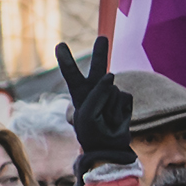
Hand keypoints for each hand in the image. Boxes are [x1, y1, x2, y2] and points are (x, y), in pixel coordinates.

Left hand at [60, 36, 135, 167]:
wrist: (109, 147)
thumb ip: (97, 93)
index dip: (66, 60)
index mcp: (80, 94)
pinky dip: (120, 109)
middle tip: (102, 37)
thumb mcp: (87, 115)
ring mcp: (112, 94)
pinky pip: (123, 97)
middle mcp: (96, 90)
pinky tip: (117, 118)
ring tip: (106, 119)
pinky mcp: (125, 99)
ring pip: (111, 89)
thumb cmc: (92, 133)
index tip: (59, 45)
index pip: (72, 75)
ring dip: (108, 106)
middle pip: (98, 68)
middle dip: (101, 53)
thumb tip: (112, 74)